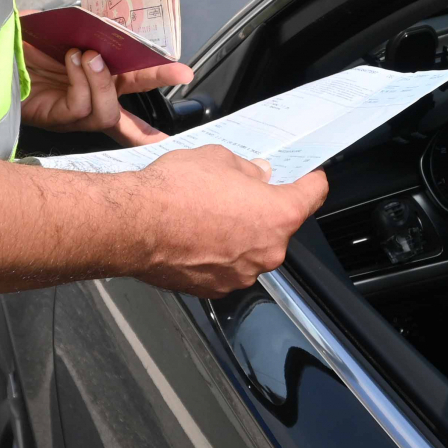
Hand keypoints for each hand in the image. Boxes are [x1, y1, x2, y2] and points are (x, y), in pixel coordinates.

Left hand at [21, 17, 192, 145]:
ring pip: (106, 110)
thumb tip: (103, 12)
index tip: (183, 73)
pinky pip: (81, 107)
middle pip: (130, 102)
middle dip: (157, 85)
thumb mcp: (55, 26)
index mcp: (94, 77)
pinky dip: (82, 82)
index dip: (158, 80)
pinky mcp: (54, 117)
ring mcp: (72, 113)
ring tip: (86, 54)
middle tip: (179, 73)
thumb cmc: (18, 44)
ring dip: (101, 79)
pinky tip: (72, 61)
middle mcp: (88, 98)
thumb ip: (80, 22)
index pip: (131, 85)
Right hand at [126, 146, 328, 297]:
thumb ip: (248, 170)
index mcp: (278, 215)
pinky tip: (196, 235)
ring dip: (240, 233)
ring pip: (252, 248)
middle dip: (265, 208)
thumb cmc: (176, 190)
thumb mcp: (219, 158)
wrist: (134, 225)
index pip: (313, 195)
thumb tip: (257, 176)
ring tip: (209, 213)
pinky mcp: (216, 289)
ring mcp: (242, 275)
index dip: (311, 181)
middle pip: (279, 226)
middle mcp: (267, 251)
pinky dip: (219, 253)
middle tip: (240, 191)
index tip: (308, 177)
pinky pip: (228, 266)